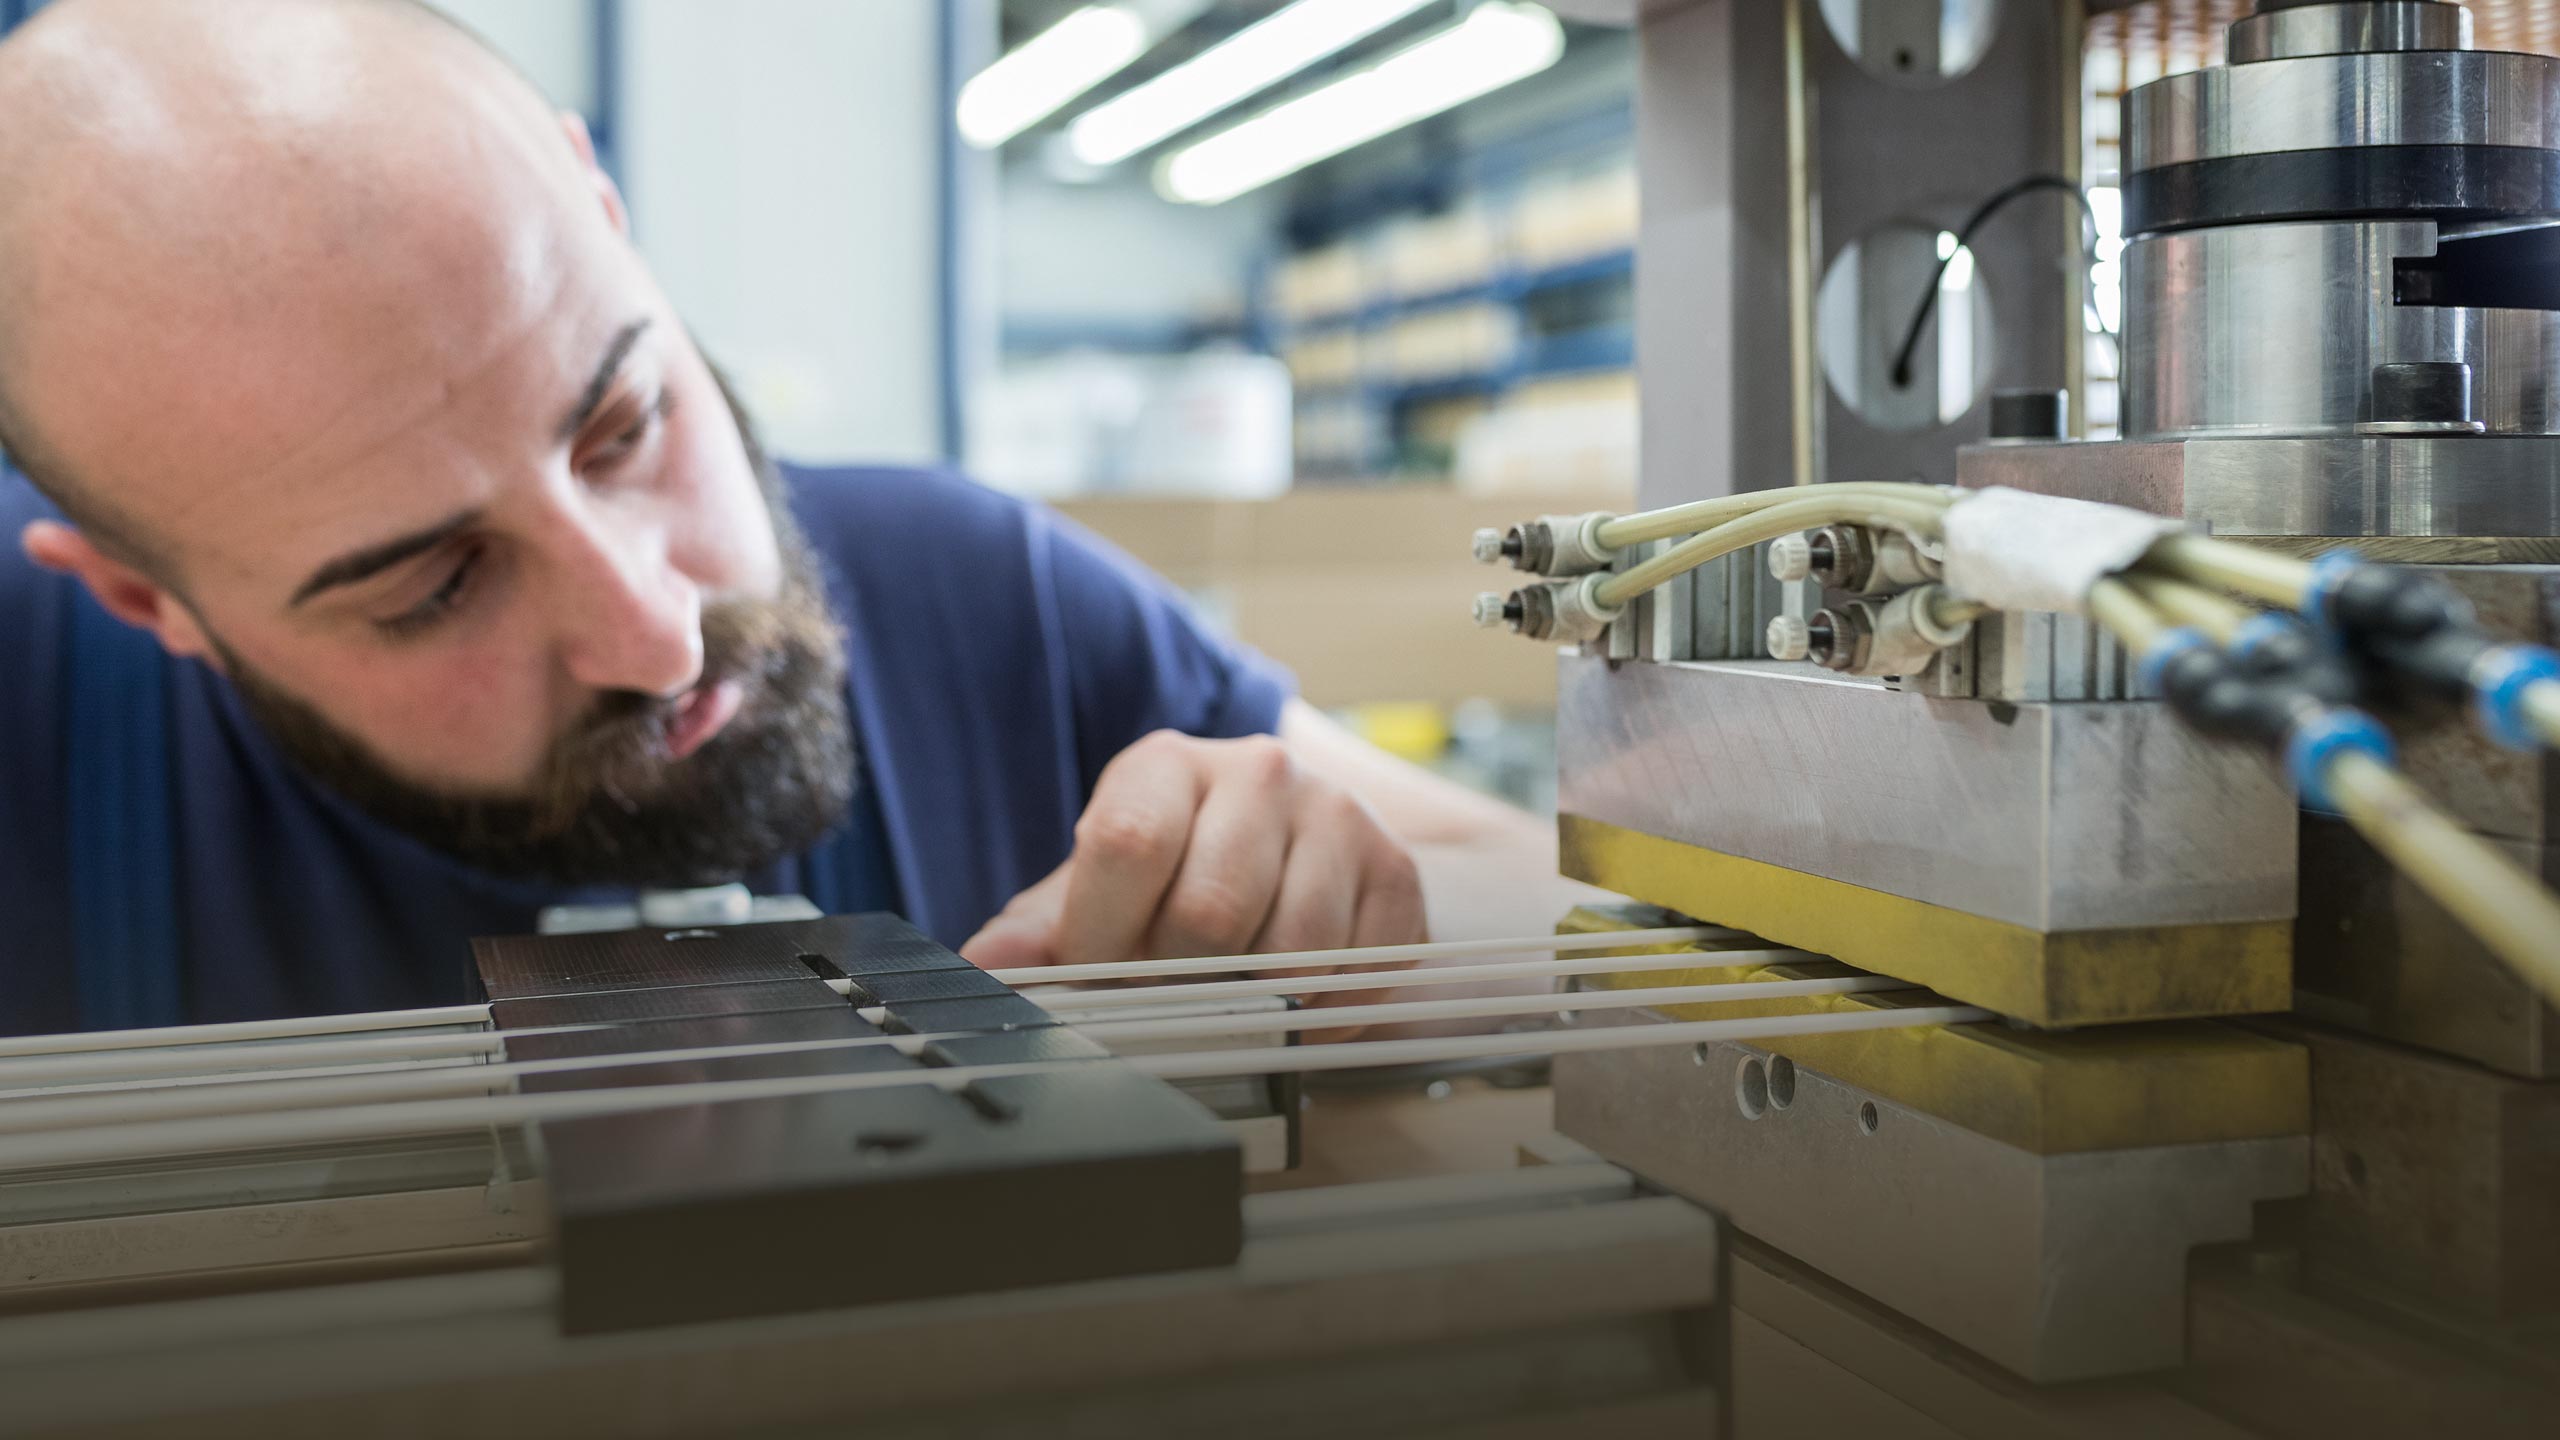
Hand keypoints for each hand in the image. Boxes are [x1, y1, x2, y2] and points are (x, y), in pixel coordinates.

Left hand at [961, 731, 1426, 1001]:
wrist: (1289, 843)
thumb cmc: (1174, 870)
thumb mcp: (1098, 887)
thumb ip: (1041, 928)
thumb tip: (987, 965)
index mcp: (1166, 764)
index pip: (1128, 845)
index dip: (1101, 938)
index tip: (1094, 979)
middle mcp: (1260, 772)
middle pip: (1210, 912)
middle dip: (1178, 980)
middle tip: (1169, 994)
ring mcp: (1339, 818)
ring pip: (1292, 954)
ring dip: (1255, 1002)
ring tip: (1232, 995)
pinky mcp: (1397, 872)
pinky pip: (1358, 973)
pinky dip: (1320, 1012)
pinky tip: (1294, 996)